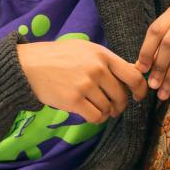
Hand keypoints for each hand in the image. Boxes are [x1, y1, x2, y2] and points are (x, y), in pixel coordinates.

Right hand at [17, 39, 147, 123]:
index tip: (138, 96)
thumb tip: (132, 71)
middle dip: (120, 105)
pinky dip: (97, 119)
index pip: (133, 74)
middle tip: (114, 108)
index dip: (140, 89)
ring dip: (106, 112)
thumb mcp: (85, 49)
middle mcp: (97, 69)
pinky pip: (96, 117)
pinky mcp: (74, 100)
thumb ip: (106, 60)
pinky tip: (91, 114)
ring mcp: (85, 85)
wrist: (29, 65)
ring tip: (98, 109)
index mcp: (102, 54)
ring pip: (109, 108)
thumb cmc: (58, 56)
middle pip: (121, 95)